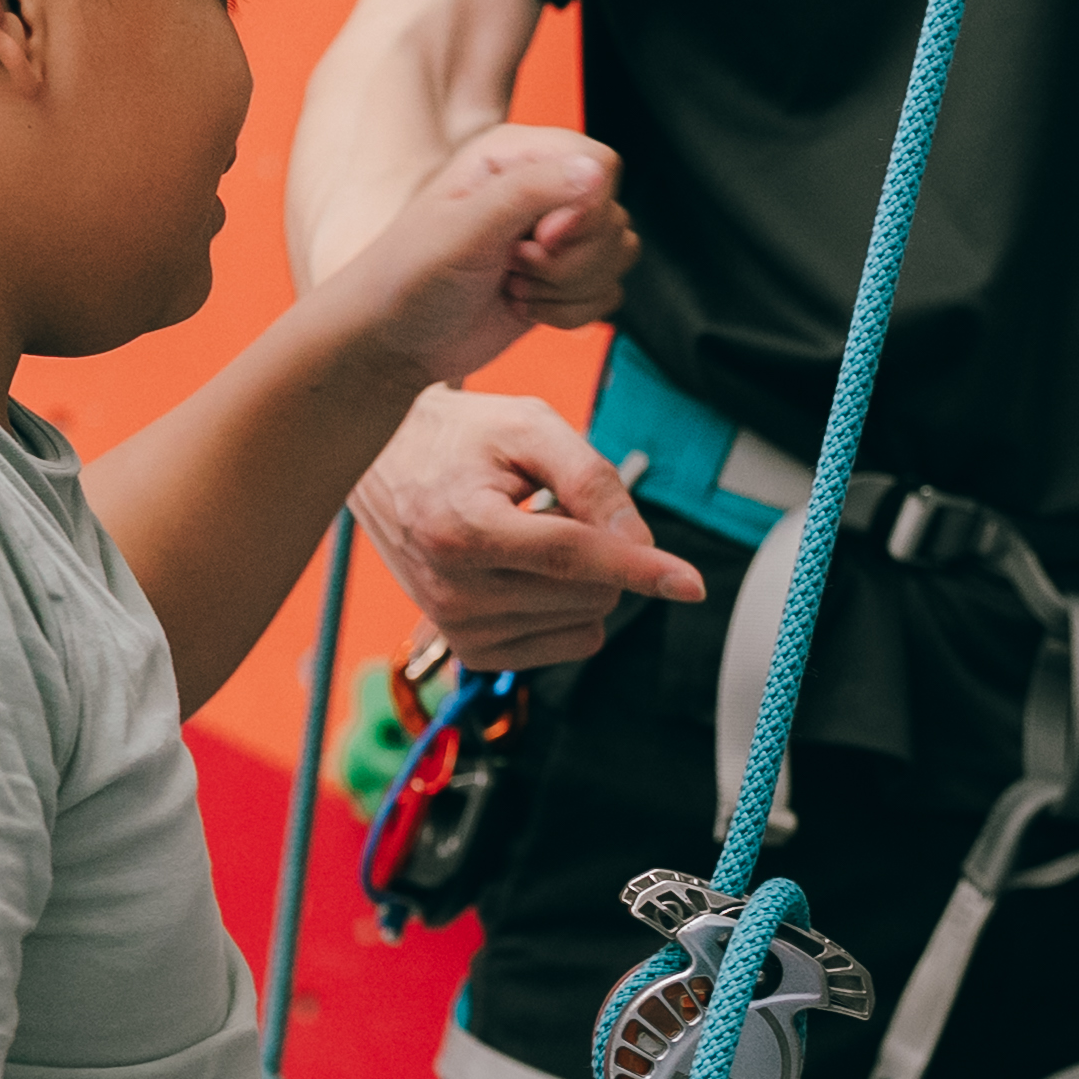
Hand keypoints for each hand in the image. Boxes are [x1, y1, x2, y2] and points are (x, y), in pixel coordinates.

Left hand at [324, 126, 637, 394]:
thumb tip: (595, 172)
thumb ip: (530, 192)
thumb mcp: (463, 229)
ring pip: (618, 256)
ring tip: (513, 286)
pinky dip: (570, 312)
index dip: (584, 210)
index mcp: (514, 156)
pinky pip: (608, 293)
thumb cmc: (410, 277)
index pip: (600, 165)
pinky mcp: (562, 279)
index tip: (539, 240)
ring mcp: (554, 236)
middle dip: (569, 260)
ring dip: (568, 288)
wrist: (393, 341)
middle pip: (613, 216)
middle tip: (513, 266)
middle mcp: (540, 188)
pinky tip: (523, 307)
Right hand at [349, 385, 704, 674]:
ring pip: (585, 620)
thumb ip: (590, 478)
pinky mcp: (470, 651)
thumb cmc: (461, 437)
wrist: (385, 464)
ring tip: (528, 533)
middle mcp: (454, 590)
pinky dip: (568, 608)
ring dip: (581, 577)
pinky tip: (527, 569)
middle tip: (549, 507)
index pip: (573, 557)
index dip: (640, 566)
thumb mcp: (528, 427)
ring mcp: (459, 628)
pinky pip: (566, 644)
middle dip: (601, 549)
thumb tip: (640, 543)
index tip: (693, 584)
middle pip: (591, 591)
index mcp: (463, 529)